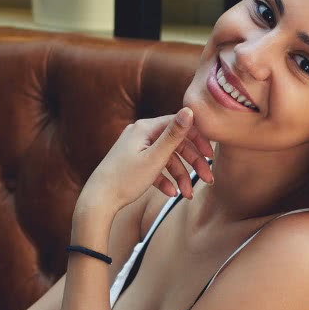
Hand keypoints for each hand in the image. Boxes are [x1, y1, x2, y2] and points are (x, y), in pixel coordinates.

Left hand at [77, 109, 215, 213]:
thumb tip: (190, 110)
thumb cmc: (125, 179)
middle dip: (193, 163)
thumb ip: (174, 135)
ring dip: (180, 176)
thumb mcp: (155, 158)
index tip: (210, 155)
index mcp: (145, 128)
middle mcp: (141, 134)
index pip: (179, 125)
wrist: (98, 200)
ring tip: (187, 195)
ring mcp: (136, 149)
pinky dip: (164, 179)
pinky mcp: (132, 163)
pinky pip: (154, 168)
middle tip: (208, 179)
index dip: (198, 139)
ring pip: (166, 159)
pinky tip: (171, 193)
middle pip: (175, 144)